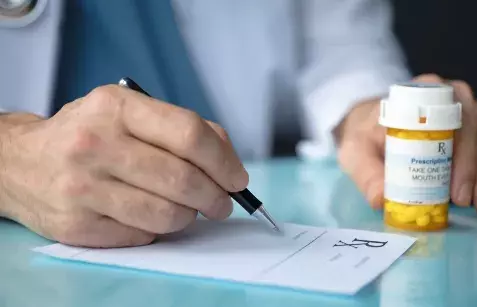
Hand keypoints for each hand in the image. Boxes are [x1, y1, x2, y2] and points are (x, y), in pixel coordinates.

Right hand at [0, 85, 247, 246]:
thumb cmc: (87, 134)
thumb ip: (180, 128)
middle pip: (182, 180)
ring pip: (167, 215)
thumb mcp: (128, 112)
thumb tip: (228, 161)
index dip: (223, 161)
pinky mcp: (76, 225)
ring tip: (189, 209)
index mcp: (116, 108)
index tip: (236, 178)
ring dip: (190, 216)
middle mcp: (95, 144)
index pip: (189, 135)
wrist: (20, 162)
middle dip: (216, 197)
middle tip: (222, 202)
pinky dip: (158, 230)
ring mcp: (83, 187)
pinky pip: (142, 236)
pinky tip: (151, 216)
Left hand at [337, 74, 476, 227]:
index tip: (459, 196)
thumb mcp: (355, 151)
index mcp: (424, 95)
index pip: (453, 125)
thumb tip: (381, 200)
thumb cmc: (365, 134)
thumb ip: (366, 173)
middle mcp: (454, 98)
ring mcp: (471, 111)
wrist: (370, 122)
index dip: (463, 161)